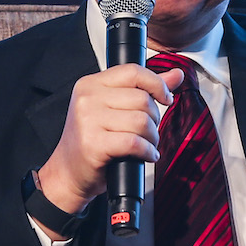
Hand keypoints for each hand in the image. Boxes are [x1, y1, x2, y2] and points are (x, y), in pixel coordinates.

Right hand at [38, 64, 183, 217]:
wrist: (68, 172)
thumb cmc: (92, 140)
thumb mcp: (115, 107)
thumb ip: (145, 88)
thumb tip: (177, 74)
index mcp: (91, 84)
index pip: (134, 72)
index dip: (157, 84)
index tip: (166, 98)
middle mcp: (87, 98)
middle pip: (142, 99)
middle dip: (154, 118)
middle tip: (148, 131)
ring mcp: (88, 121)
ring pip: (141, 121)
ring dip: (152, 137)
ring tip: (146, 144)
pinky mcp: (94, 144)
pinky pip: (134, 142)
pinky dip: (147, 151)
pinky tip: (146, 155)